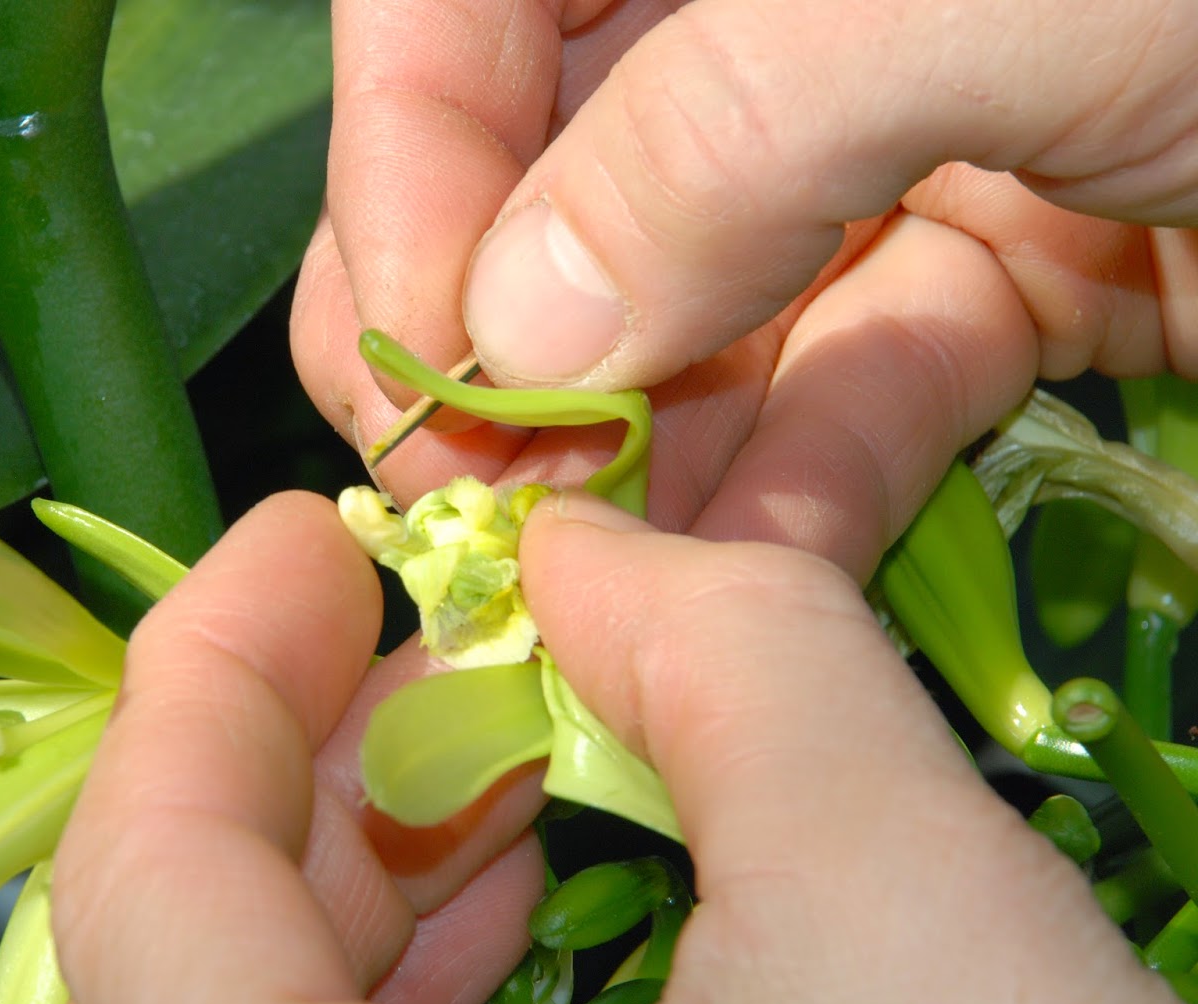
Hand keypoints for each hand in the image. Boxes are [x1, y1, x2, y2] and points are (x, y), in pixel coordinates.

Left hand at [46, 491, 1197, 1003]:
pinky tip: (512, 906)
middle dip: (303, 767)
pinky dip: (396, 1000)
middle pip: (177, 976)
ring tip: (486, 747)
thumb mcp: (905, 914)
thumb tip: (585, 550)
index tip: (315, 536)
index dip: (213, 671)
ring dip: (354, 877)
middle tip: (426, 631)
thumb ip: (733, 656)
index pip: (141, 897)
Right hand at [292, 0, 1197, 579]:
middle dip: (487, 326)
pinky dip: (780, 481)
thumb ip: (734, 121)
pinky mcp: (977, 262)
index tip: (411, 344)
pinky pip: (828, 378)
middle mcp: (765, 12)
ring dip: (619, 444)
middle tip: (475, 476)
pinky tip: (738, 574)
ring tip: (574, 569)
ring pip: (666, 303)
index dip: (400, 157)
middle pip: (533, 163)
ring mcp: (871, 140)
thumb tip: (508, 329)